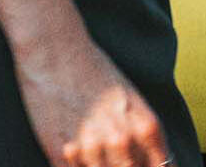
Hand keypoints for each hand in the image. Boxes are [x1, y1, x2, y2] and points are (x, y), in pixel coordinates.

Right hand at [13, 29, 172, 166]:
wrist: (53, 50)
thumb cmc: (93, 70)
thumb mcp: (131, 102)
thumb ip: (143, 139)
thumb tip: (152, 165)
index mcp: (146, 127)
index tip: (140, 163)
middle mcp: (122, 141)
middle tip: (112, 157)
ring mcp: (91, 150)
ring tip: (90, 150)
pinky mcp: (61, 154)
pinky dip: (77, 166)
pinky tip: (73, 150)